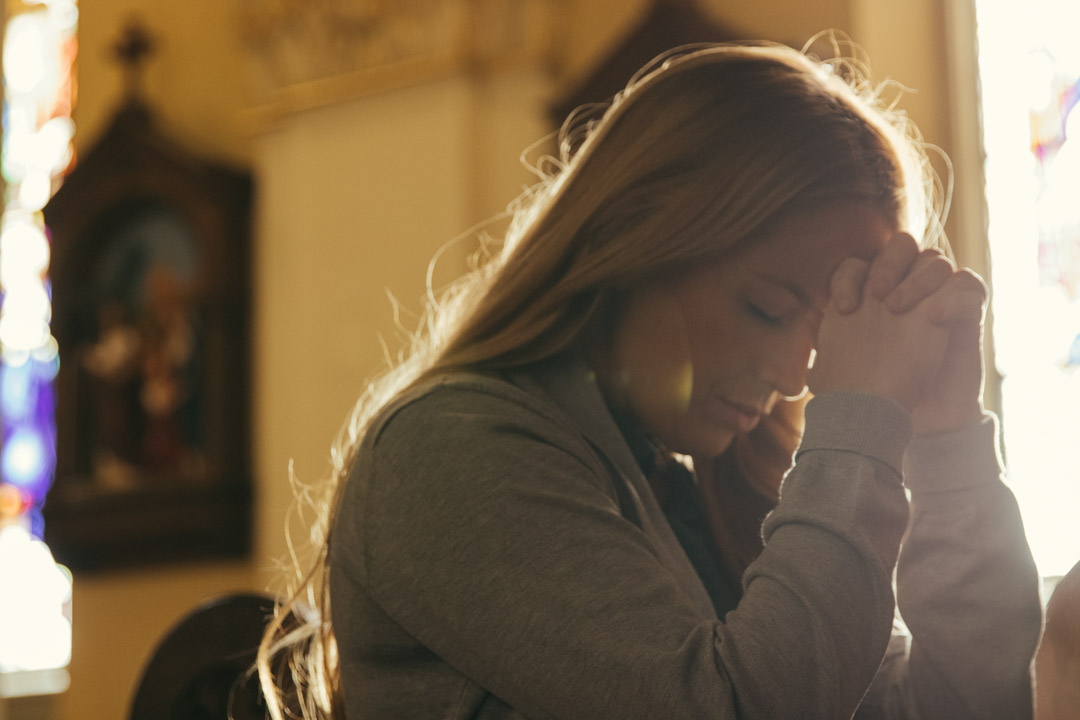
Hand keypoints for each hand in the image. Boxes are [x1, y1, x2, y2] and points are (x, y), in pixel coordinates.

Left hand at [825, 233, 986, 433]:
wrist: (920, 420)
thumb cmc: (877, 395)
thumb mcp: (839, 373)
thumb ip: (826, 349)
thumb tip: (807, 334)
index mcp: (872, 299)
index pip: (859, 264)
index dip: (848, 278)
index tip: (842, 308)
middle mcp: (907, 291)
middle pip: (902, 246)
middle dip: (888, 263)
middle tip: (877, 295)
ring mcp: (939, 299)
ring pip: (936, 262)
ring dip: (916, 280)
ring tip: (897, 310)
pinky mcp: (968, 315)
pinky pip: (969, 286)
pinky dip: (953, 297)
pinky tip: (933, 318)